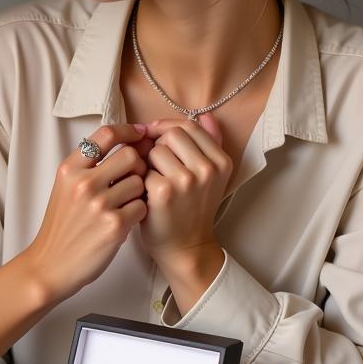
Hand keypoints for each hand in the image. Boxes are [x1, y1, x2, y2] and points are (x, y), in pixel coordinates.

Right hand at [21, 123, 152, 302]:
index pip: (106, 134)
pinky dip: (138, 212)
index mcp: (69, 169)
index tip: (139, 135)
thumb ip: (88, 167)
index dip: (128, 131)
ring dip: (139, 192)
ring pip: (140, 182)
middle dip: (137, 166)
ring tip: (125, 204)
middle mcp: (83, 183)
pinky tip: (125, 220)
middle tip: (133, 179)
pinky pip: (142, 206)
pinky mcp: (114, 225)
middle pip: (130, 156)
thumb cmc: (63, 225)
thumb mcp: (64, 188)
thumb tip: (127, 145)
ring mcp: (99, 204)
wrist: (51, 264)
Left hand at [140, 113, 231, 266]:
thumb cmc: (192, 209)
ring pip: (155, 149)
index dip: (167, 127)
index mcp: (221, 161)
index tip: (155, 136)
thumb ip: (210, 143)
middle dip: (158, 145)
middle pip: (171, 133)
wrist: (186, 248)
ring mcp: (186, 180)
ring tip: (153, 180)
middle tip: (156, 164)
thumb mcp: (210, 176)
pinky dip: (141, 180)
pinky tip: (146, 193)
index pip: (189, 125)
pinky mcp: (164, 191)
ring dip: (148, 162)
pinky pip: (143, 169)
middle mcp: (208, 169)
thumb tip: (206, 115)